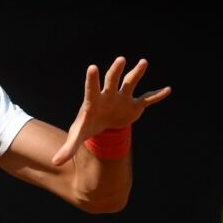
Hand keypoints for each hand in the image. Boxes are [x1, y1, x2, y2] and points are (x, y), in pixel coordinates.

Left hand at [51, 56, 170, 165]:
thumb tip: (55, 163)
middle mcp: (108, 95)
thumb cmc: (87, 125)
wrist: (102, 123)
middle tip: (120, 59)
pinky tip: (167, 90)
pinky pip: (147, 99)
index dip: (92, 79)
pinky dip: (156, 96)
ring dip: (136, 73)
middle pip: (112, 80)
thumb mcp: (77, 136)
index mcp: (93, 101)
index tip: (93, 67)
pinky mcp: (133, 105)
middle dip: (116, 70)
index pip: (91, 88)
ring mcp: (121, 98)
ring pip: (130, 82)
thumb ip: (68, 148)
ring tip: (144, 62)